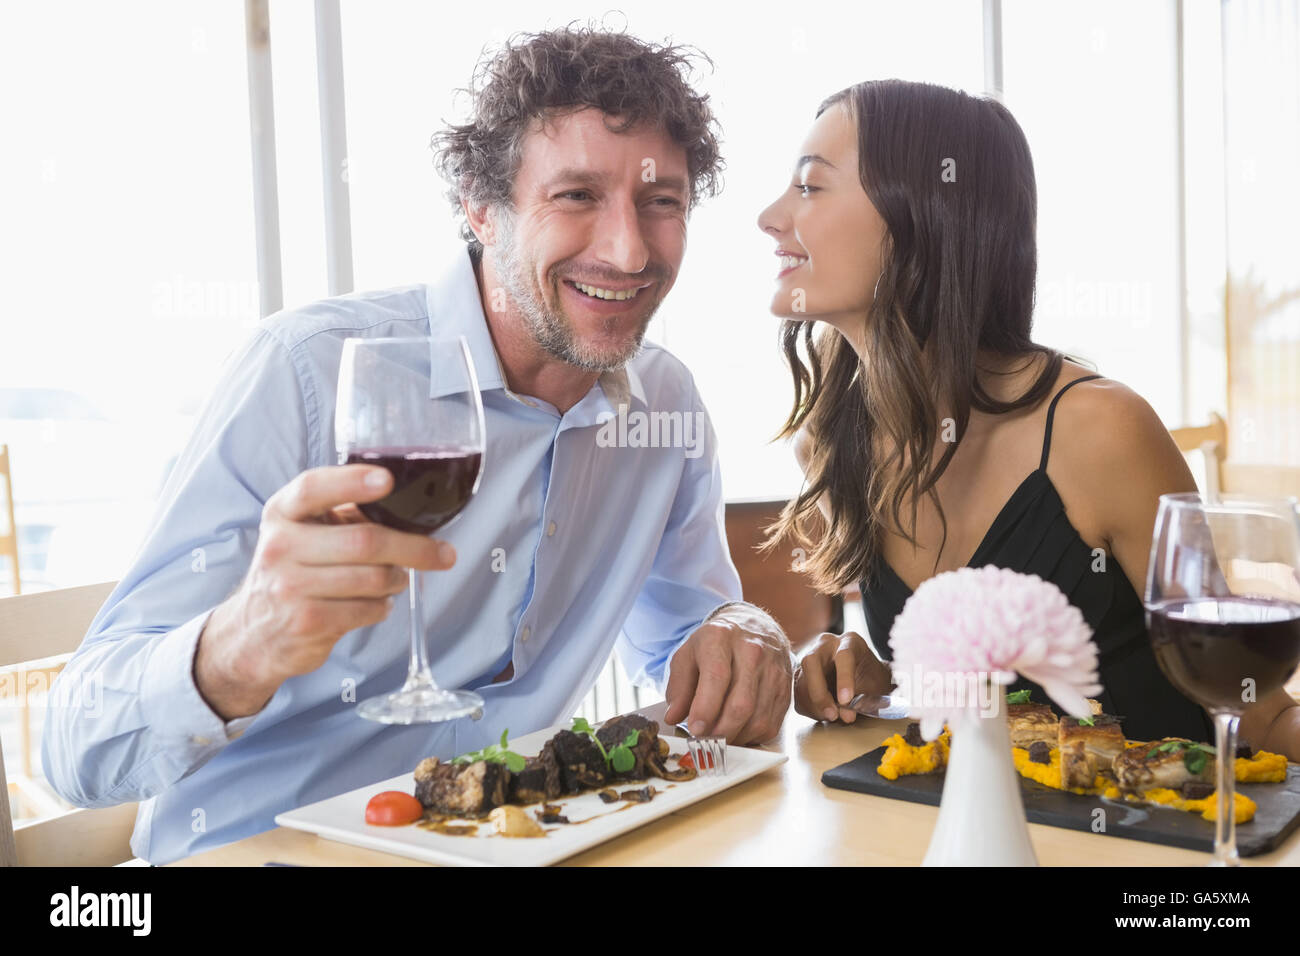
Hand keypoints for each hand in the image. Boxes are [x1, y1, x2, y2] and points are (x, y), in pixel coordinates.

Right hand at [195, 464, 456, 718]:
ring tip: (394, 578)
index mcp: (282, 513)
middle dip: (414, 548)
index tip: (387, 480)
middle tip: (443, 554)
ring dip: (397, 579)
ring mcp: (289, 586)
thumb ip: (344, 515)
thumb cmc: (294, 571)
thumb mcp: (304, 533)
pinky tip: (374, 603)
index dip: (351, 481)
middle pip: (363, 540)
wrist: (254, 633)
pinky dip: (383, 606)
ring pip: (372, 578)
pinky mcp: (306, 622)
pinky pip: (368, 609)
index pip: (313, 488)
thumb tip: (409, 507)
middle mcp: (280, 546)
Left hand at [662, 604, 792, 745]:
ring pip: (757, 719)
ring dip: (735, 737)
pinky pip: (771, 724)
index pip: (717, 677)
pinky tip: (737, 731)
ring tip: (718, 738)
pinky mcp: (786, 689)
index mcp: (721, 638)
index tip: (695, 730)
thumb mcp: (688, 654)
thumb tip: (673, 717)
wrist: (756, 627)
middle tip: (704, 743)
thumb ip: (678, 687)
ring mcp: (773, 671)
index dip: (705, 708)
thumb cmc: (717, 644)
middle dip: (720, 732)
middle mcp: (752, 652)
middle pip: (741, 704)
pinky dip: (751, 737)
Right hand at [793, 631, 892, 723]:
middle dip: (819, 692)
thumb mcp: (875, 688)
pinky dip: (809, 708)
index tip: (846, 700)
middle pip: (811, 662)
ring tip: (832, 717)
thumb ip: (862, 700)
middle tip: (832, 714)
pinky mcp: (801, 674)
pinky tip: (823, 714)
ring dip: (814, 704)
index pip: (844, 656)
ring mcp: (810, 658)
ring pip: (801, 680)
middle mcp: (826, 645)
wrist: (865, 679)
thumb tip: (845, 715)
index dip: (844, 679)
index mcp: (850, 642)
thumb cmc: (872, 680)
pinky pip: (798, 693)